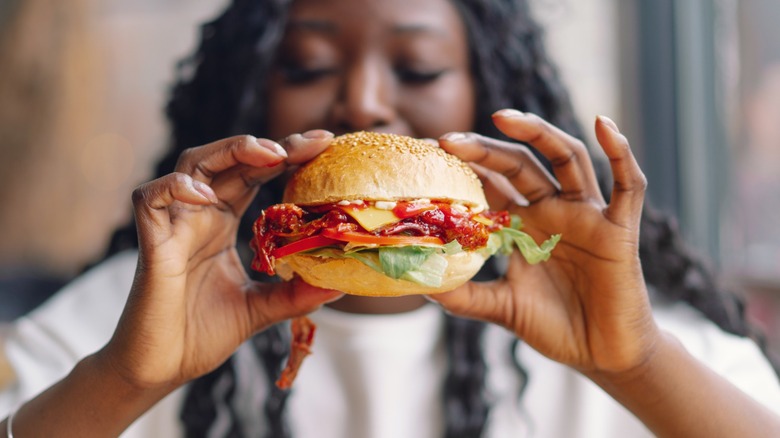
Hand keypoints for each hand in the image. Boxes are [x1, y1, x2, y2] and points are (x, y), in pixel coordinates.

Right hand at [99, 131, 342, 389]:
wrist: (161, 368)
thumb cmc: (203, 334)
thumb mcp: (262, 309)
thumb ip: (296, 294)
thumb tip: (341, 283)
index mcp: (223, 223)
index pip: (255, 174)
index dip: (286, 155)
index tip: (324, 143)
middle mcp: (200, 216)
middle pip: (229, 159)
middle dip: (269, 145)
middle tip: (309, 143)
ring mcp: (174, 225)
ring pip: (192, 164)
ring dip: (229, 151)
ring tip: (269, 155)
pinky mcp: (152, 243)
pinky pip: (151, 198)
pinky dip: (176, 188)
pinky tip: (208, 196)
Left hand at [429, 110, 660, 373]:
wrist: (602, 354)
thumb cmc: (555, 326)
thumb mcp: (502, 308)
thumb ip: (465, 296)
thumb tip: (422, 285)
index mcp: (523, 224)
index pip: (491, 182)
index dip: (464, 166)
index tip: (428, 154)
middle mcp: (553, 210)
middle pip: (520, 164)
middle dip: (486, 148)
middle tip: (450, 141)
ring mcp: (587, 215)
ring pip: (567, 158)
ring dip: (539, 133)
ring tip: (504, 118)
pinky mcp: (619, 229)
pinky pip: (628, 184)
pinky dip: (620, 153)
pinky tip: (603, 124)